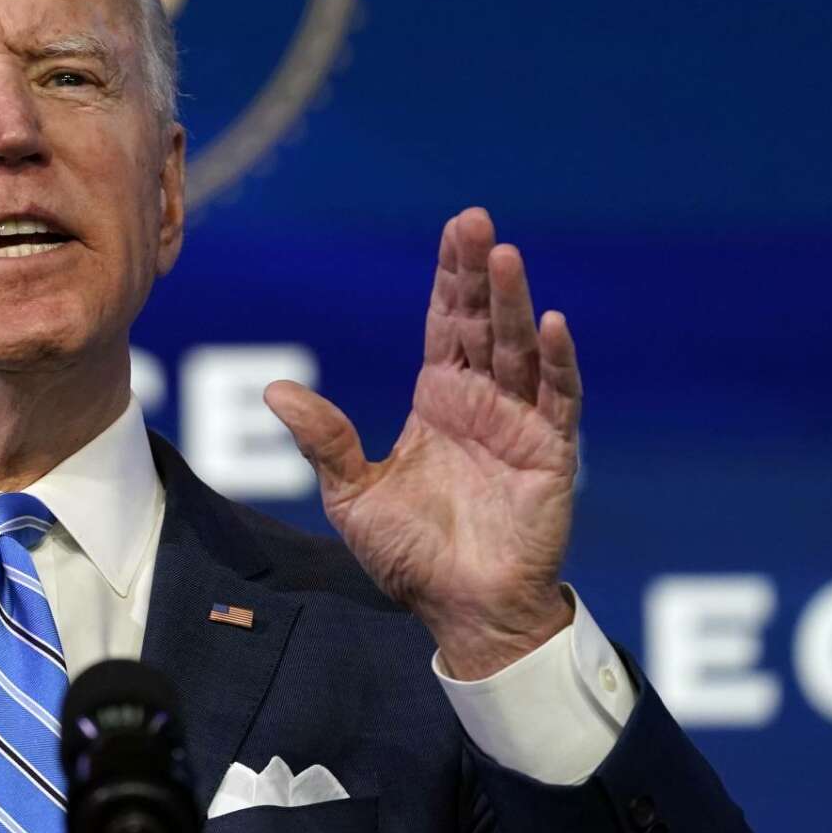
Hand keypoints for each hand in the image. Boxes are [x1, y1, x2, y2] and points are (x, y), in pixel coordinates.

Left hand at [265, 207, 581, 678]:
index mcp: (439, 402)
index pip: (446, 325)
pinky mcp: (549, 455)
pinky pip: (557, 400)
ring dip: (514, 303)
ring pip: (519, 349)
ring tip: (504, 256)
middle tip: (476, 221)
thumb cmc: (411, 557)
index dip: (449, 279)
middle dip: (478, 272)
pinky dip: (556, 363)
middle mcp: (482, 403)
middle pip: (483, 323)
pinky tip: (551, 326)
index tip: (453, 230)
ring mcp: (519, 425)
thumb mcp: (353, 494)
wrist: (460, 611)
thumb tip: (274, 389)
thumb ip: (323, 439)